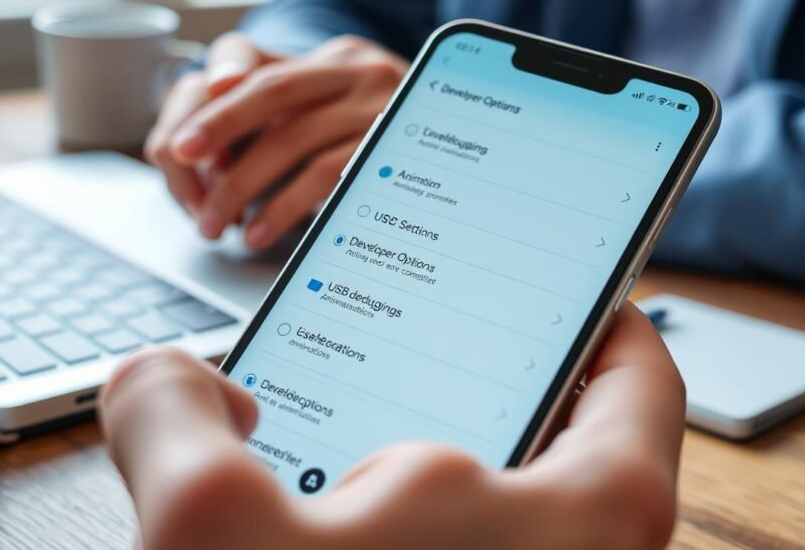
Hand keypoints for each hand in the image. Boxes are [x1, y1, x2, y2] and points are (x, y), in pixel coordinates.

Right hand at [100, 304, 685, 549]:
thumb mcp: (205, 533)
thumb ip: (168, 412)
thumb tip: (174, 383)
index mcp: (590, 515)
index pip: (636, 373)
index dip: (596, 311)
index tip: (560, 279)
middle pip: (544, 435)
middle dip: (448, 392)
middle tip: (384, 354)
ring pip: (479, 513)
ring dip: (398, 483)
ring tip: (315, 460)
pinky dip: (383, 541)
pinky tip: (310, 537)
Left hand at [148, 34, 407, 248]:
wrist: (469, 141)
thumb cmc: (393, 139)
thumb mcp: (346, 112)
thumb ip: (293, 114)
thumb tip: (219, 143)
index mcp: (341, 59)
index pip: (266, 75)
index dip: (219, 111)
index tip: (182, 145)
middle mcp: (362, 73)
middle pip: (274, 96)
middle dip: (221, 134)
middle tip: (186, 175)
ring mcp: (381, 109)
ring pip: (294, 141)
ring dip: (244, 185)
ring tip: (217, 222)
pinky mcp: (393, 151)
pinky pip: (325, 177)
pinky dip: (283, 206)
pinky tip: (261, 229)